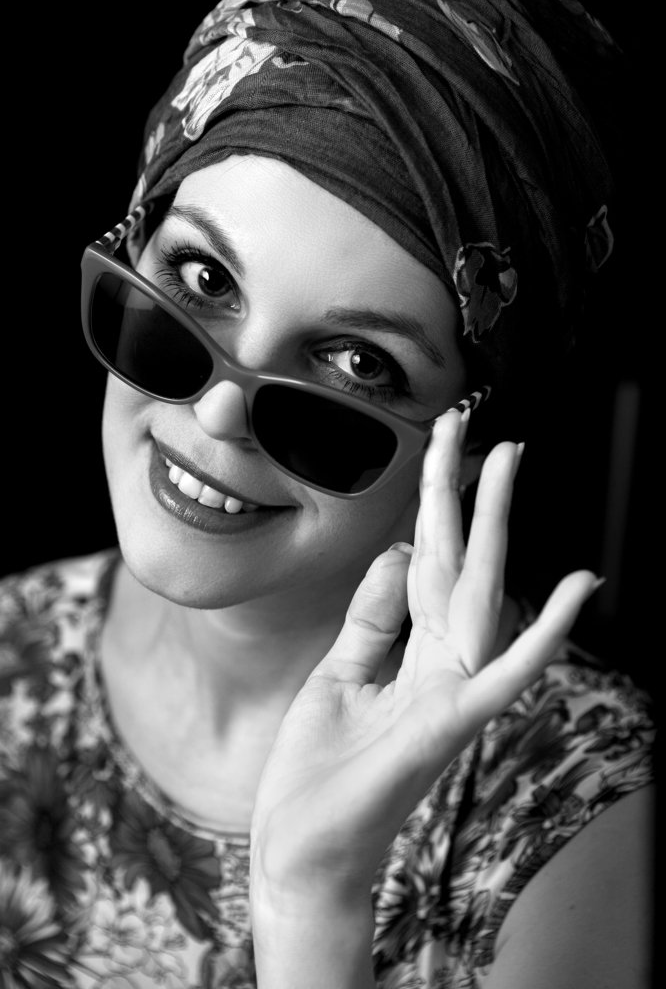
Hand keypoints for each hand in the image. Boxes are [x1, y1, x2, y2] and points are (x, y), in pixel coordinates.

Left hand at [250, 408, 599, 901]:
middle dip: (463, 493)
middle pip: (457, 562)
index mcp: (413, 652)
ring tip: (508, 460)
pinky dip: (544, 633)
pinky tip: (575, 588)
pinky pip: (504, 674)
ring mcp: (452, 693)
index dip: (434, 506)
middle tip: (476, 425)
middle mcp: (442, 664)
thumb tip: (397, 549)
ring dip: (495, 525)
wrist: (302, 848)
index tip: (440, 449)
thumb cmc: (322, 769)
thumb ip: (373, 616)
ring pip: (480, 593)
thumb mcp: (340, 674)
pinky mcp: (449, 724)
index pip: (429, 562)